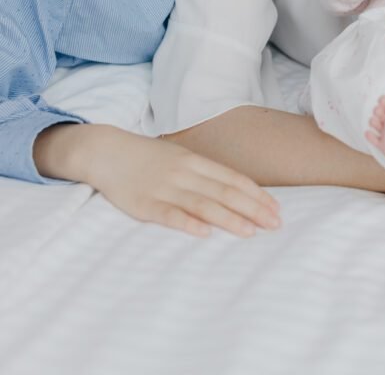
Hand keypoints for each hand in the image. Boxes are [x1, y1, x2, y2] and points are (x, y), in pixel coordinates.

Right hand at [35, 124, 280, 237]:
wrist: (107, 151)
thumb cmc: (148, 157)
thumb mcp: (180, 158)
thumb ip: (204, 174)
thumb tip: (236, 192)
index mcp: (194, 160)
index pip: (233, 178)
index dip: (256, 194)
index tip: (276, 209)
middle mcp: (183, 172)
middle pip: (224, 192)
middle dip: (252, 209)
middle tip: (275, 225)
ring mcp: (164, 187)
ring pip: (202, 204)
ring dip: (228, 219)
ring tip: (250, 231)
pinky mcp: (143, 204)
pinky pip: (168, 214)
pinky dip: (187, 223)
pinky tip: (204, 233)